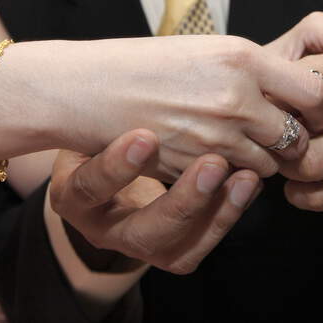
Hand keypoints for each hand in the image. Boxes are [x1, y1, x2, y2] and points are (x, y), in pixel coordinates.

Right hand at [47, 36, 322, 181]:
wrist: (89, 88)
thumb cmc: (147, 63)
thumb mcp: (207, 49)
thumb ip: (253, 70)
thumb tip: (293, 91)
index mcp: (243, 58)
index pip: (314, 92)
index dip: (315, 105)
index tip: (304, 109)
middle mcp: (236, 99)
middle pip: (294, 136)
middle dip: (287, 139)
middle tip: (269, 132)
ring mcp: (215, 138)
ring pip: (266, 165)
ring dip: (257, 159)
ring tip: (231, 141)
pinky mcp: (193, 168)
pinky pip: (230, 179)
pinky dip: (226, 173)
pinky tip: (205, 154)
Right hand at [50, 129, 261, 274]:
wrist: (104, 170)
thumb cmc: (105, 130)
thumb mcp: (99, 119)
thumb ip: (118, 109)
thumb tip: (135, 70)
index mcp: (73, 192)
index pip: (89, 188)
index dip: (116, 169)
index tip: (145, 136)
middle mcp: (102, 227)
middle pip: (141, 232)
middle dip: (182, 201)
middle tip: (214, 164)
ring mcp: (138, 245)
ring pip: (178, 249)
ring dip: (217, 211)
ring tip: (247, 175)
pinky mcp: (171, 252)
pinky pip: (202, 245)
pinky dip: (229, 214)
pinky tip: (249, 183)